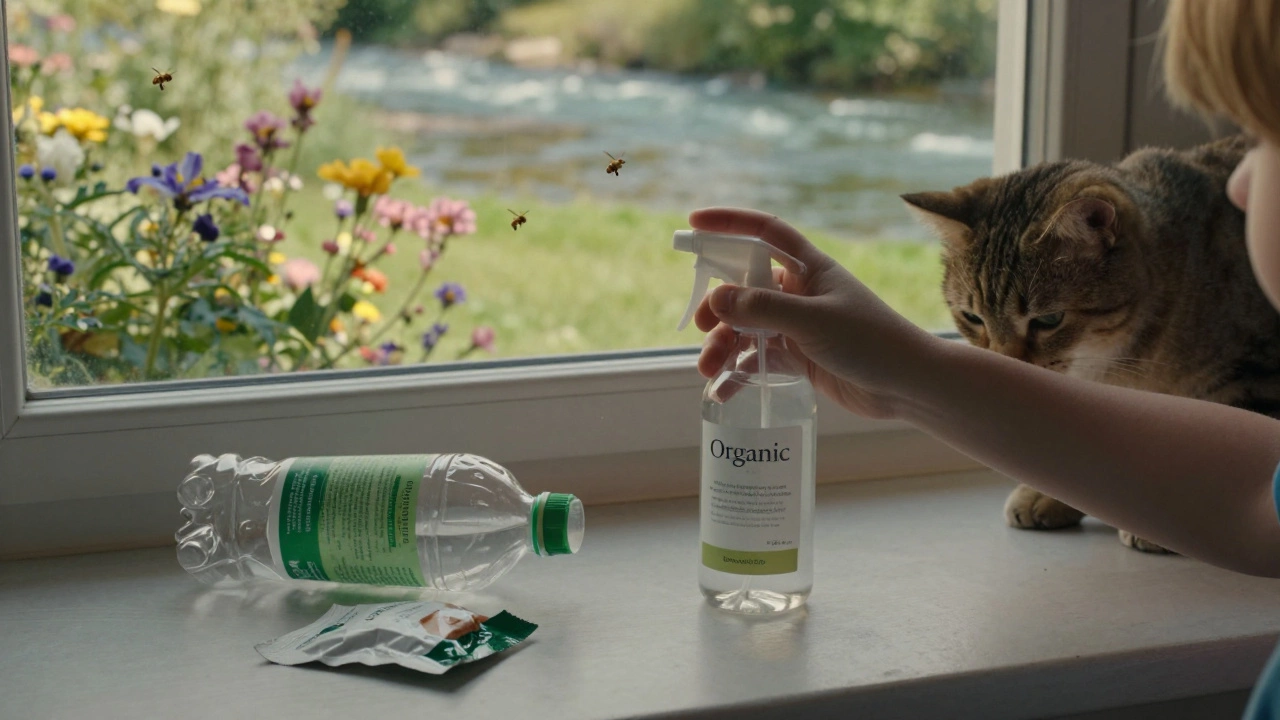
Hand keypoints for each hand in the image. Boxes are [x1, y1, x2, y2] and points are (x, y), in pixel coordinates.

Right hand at [690, 207, 940, 419]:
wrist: (907, 386)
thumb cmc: (871, 341)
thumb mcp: (813, 321)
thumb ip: (764, 309)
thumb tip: (716, 299)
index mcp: (809, 268)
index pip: (764, 232)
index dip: (729, 223)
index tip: (693, 223)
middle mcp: (799, 293)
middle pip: (744, 287)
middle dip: (717, 305)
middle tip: (702, 326)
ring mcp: (797, 326)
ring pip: (745, 327)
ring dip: (722, 344)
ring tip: (707, 368)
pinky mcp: (798, 358)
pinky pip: (756, 359)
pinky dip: (737, 372)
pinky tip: (721, 389)